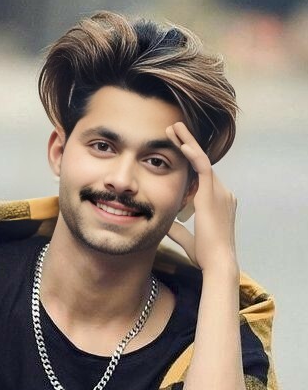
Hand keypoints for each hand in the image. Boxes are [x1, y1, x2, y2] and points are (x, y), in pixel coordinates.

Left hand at [165, 121, 238, 274]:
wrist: (217, 262)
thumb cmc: (205, 255)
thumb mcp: (187, 239)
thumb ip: (178, 229)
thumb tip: (167, 225)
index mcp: (218, 203)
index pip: (202, 178)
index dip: (189, 163)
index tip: (176, 152)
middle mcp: (222, 194)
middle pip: (203, 163)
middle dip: (188, 145)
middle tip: (174, 130)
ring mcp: (220, 192)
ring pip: (202, 160)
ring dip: (188, 142)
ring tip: (174, 128)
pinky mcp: (212, 195)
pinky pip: (203, 168)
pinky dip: (193, 154)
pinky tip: (181, 143)